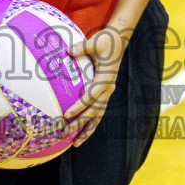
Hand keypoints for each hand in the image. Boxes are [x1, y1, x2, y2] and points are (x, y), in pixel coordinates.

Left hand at [63, 26, 129, 146]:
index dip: (79, 107)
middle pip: (94, 111)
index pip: (91, 97)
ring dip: (87, 130)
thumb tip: (69, 51)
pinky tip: (82, 132)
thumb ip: (82, 48)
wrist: (119, 41)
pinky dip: (91, 123)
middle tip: (65, 132)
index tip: (66, 115)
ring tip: (76, 143)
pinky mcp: (105, 92)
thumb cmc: (106, 41)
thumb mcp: (95, 42)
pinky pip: (98, 111)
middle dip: (80, 124)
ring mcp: (108, 92)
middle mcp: (108, 89)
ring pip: (98, 116)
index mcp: (105, 79)